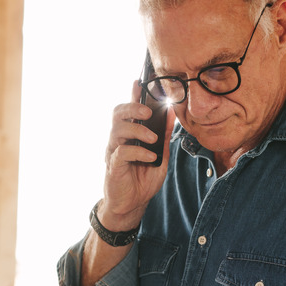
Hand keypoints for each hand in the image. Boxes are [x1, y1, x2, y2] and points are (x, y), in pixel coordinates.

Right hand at [98, 80, 175, 231]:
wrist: (132, 205)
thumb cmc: (143, 178)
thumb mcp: (160, 155)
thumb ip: (164, 135)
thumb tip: (172, 113)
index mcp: (130, 134)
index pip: (129, 109)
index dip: (133, 94)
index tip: (140, 81)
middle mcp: (118, 139)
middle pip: (118, 114)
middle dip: (132, 108)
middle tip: (147, 112)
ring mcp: (114, 151)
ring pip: (118, 129)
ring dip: (137, 130)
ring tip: (152, 138)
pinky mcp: (113, 166)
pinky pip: (122, 152)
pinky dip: (138, 152)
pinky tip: (150, 157)